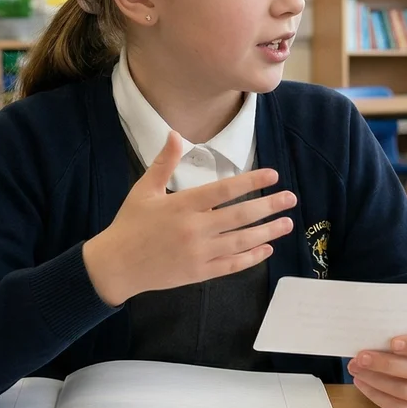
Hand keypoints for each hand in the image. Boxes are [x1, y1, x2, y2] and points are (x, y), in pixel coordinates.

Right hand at [80, 133, 293, 306]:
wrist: (116, 266)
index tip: (273, 175)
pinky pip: (231, 265)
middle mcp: (195, 229)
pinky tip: (266, 249)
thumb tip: (175, 134)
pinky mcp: (199, 273)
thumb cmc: (130, 224)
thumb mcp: (144, 189)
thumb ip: (164, 163)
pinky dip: (251, 257)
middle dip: (269, 206)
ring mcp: (199, 253)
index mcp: (183, 205)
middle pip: (240, 216)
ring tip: (286, 223)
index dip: (251, 181)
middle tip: (291, 199)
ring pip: (241, 241)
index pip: (225, 190)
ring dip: (267, 232)